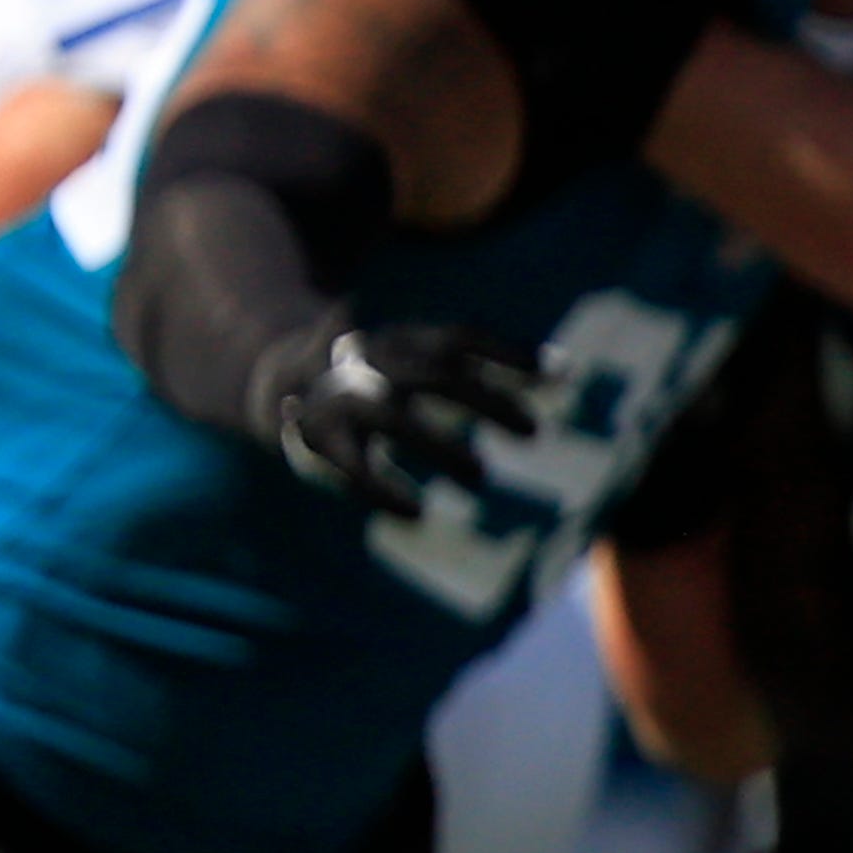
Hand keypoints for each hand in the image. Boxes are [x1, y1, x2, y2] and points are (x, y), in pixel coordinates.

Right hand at [251, 320, 551, 516]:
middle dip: (486, 402)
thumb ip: (490, 365)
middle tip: (536, 433)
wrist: (283, 384)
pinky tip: (418, 513)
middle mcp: (372, 362)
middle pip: (435, 376)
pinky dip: (383, 489)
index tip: (562, 373)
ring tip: (482, 478)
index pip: (460, 338)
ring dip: (440, 446)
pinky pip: (351, 466)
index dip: (508, 352)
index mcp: (404, 340)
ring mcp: (343, 399)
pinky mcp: (319, 439)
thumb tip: (569, 368)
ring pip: (394, 418)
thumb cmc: (384, 379)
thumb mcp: (427, 362)